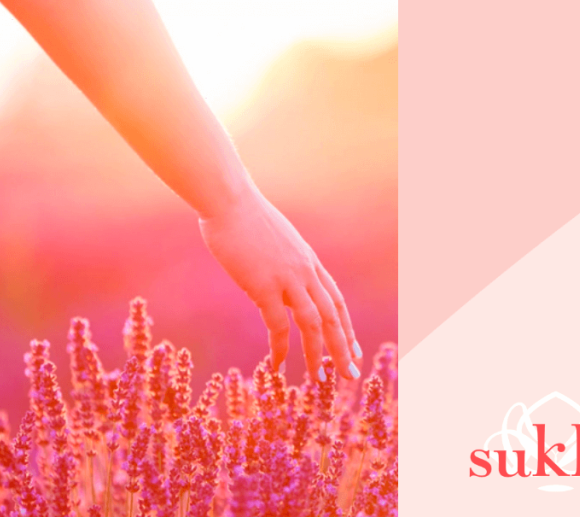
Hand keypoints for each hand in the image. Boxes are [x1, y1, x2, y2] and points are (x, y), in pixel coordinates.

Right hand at [199, 188, 361, 380]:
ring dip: (318, 355)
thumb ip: (279, 257)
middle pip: (333, 316)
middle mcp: (304, 271)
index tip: (352, 348)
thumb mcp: (272, 237)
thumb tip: (273, 267)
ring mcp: (287, 278)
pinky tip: (278, 365)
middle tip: (350, 374)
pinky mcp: (263, 286)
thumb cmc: (240, 214)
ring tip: (320, 381)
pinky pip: (278, 325)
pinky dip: (281, 348)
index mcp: (307, 260)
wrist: (227, 199)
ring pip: (313, 325)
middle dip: (343, 348)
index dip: (345, 327)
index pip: (335, 299)